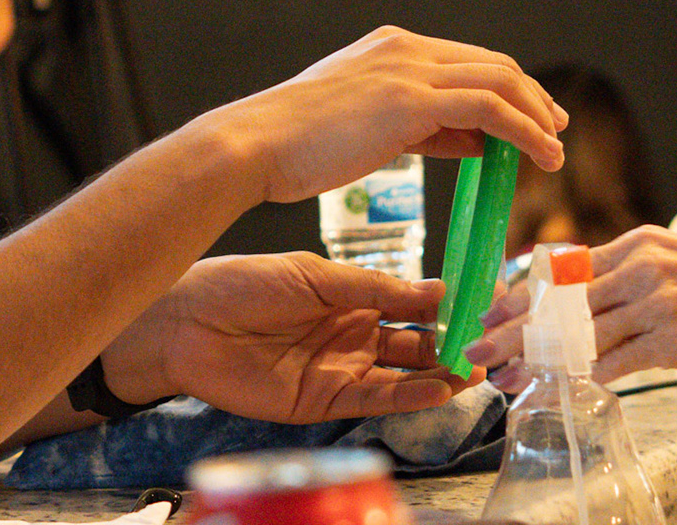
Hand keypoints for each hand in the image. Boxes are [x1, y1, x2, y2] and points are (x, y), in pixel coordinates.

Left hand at [100, 253, 479, 423]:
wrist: (185, 321)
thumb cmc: (240, 284)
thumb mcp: (313, 276)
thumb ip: (372, 288)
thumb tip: (434, 290)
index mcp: (349, 296)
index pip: (409, 302)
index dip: (445, 303)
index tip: (484, 298)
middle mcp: (350, 334)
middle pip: (414, 342)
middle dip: (452, 342)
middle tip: (491, 339)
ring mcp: (339, 368)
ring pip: (403, 375)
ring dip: (440, 374)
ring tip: (476, 367)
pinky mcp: (324, 400)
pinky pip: (376, 399)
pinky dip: (410, 396)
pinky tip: (440, 387)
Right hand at [184, 26, 567, 204]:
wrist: (254, 145)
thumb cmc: (293, 145)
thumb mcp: (363, 126)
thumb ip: (421, 127)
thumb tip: (473, 140)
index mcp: (388, 48)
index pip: (466, 60)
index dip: (507, 88)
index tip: (530, 117)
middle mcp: (403, 49)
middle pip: (493, 64)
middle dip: (532, 98)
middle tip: (554, 130)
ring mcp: (408, 70)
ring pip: (501, 82)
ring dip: (537, 117)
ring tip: (554, 151)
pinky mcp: (412, 100)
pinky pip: (491, 109)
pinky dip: (526, 130)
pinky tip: (541, 154)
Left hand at [463, 225, 676, 390]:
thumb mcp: (673, 250)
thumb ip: (626, 266)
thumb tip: (580, 284)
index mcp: (635, 243)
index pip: (560, 270)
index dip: (519, 296)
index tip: (489, 314)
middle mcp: (639, 270)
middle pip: (558, 303)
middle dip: (512, 331)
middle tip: (477, 350)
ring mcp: (656, 306)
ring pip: (579, 336)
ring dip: (538, 362)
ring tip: (507, 379)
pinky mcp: (675, 342)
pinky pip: (617, 362)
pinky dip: (587, 376)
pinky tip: (561, 387)